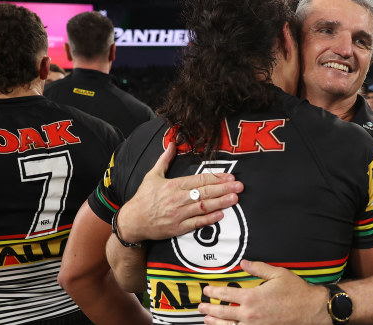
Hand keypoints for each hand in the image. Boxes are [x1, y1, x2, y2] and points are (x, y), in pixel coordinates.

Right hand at [118, 142, 243, 241]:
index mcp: (173, 185)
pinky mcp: (178, 228)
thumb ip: (165, 159)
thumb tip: (171, 143)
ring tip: (235, 198)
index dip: (216, 178)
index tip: (229, 176)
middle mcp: (177, 199)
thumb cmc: (143, 198)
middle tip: (239, 186)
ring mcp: (178, 214)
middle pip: (205, 192)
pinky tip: (221, 215)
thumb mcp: (152, 175)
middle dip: (224, 189)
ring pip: (203, 207)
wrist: (132, 221)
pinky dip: (209, 219)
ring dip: (220, 203)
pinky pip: (196, 223)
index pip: (199, 180)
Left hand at [199, 260, 329, 324]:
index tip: (206, 291)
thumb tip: (244, 263)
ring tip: (207, 321)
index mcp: (252, 298)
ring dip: (216, 324)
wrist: (312, 310)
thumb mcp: (277, 274)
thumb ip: (258, 268)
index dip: (214, 292)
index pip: (226, 295)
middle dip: (210, 310)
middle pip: (223, 313)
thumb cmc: (296, 292)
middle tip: (201, 307)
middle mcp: (250, 315)